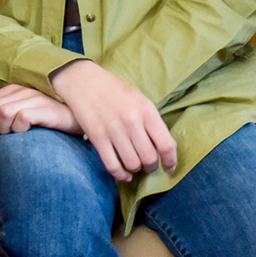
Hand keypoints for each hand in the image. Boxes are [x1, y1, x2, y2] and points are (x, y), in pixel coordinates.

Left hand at [0, 84, 77, 136]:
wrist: (75, 119)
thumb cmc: (45, 121)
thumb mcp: (20, 115)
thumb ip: (2, 117)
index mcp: (10, 91)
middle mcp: (19, 90)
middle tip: (3, 136)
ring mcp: (32, 98)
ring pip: (2, 113)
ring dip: (5, 129)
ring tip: (15, 134)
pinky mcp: (43, 107)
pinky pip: (21, 118)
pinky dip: (19, 129)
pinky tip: (27, 131)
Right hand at [50, 59, 177, 180]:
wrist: (84, 81)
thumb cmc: (116, 90)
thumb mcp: (140, 99)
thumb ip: (151, 121)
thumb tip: (164, 147)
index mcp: (146, 110)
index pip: (166, 144)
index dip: (170, 161)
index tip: (170, 168)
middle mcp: (132, 121)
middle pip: (149, 157)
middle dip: (152, 167)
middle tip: (150, 166)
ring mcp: (113, 130)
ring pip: (132, 164)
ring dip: (136, 169)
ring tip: (136, 166)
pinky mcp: (97, 138)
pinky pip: (112, 165)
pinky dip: (121, 175)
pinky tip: (124, 174)